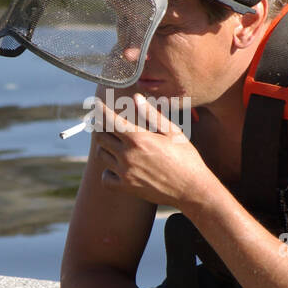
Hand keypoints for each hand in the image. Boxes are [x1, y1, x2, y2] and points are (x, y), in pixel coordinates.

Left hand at [95, 93, 211, 208]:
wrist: (192, 189)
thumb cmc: (186, 158)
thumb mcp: (172, 132)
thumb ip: (151, 115)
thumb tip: (136, 98)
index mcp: (139, 138)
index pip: (109, 119)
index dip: (100, 109)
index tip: (96, 105)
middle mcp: (128, 155)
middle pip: (101, 136)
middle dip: (102, 127)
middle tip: (109, 124)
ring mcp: (125, 173)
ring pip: (102, 155)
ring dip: (106, 147)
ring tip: (118, 144)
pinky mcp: (126, 188)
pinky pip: (106, 178)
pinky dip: (108, 171)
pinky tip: (118, 167)